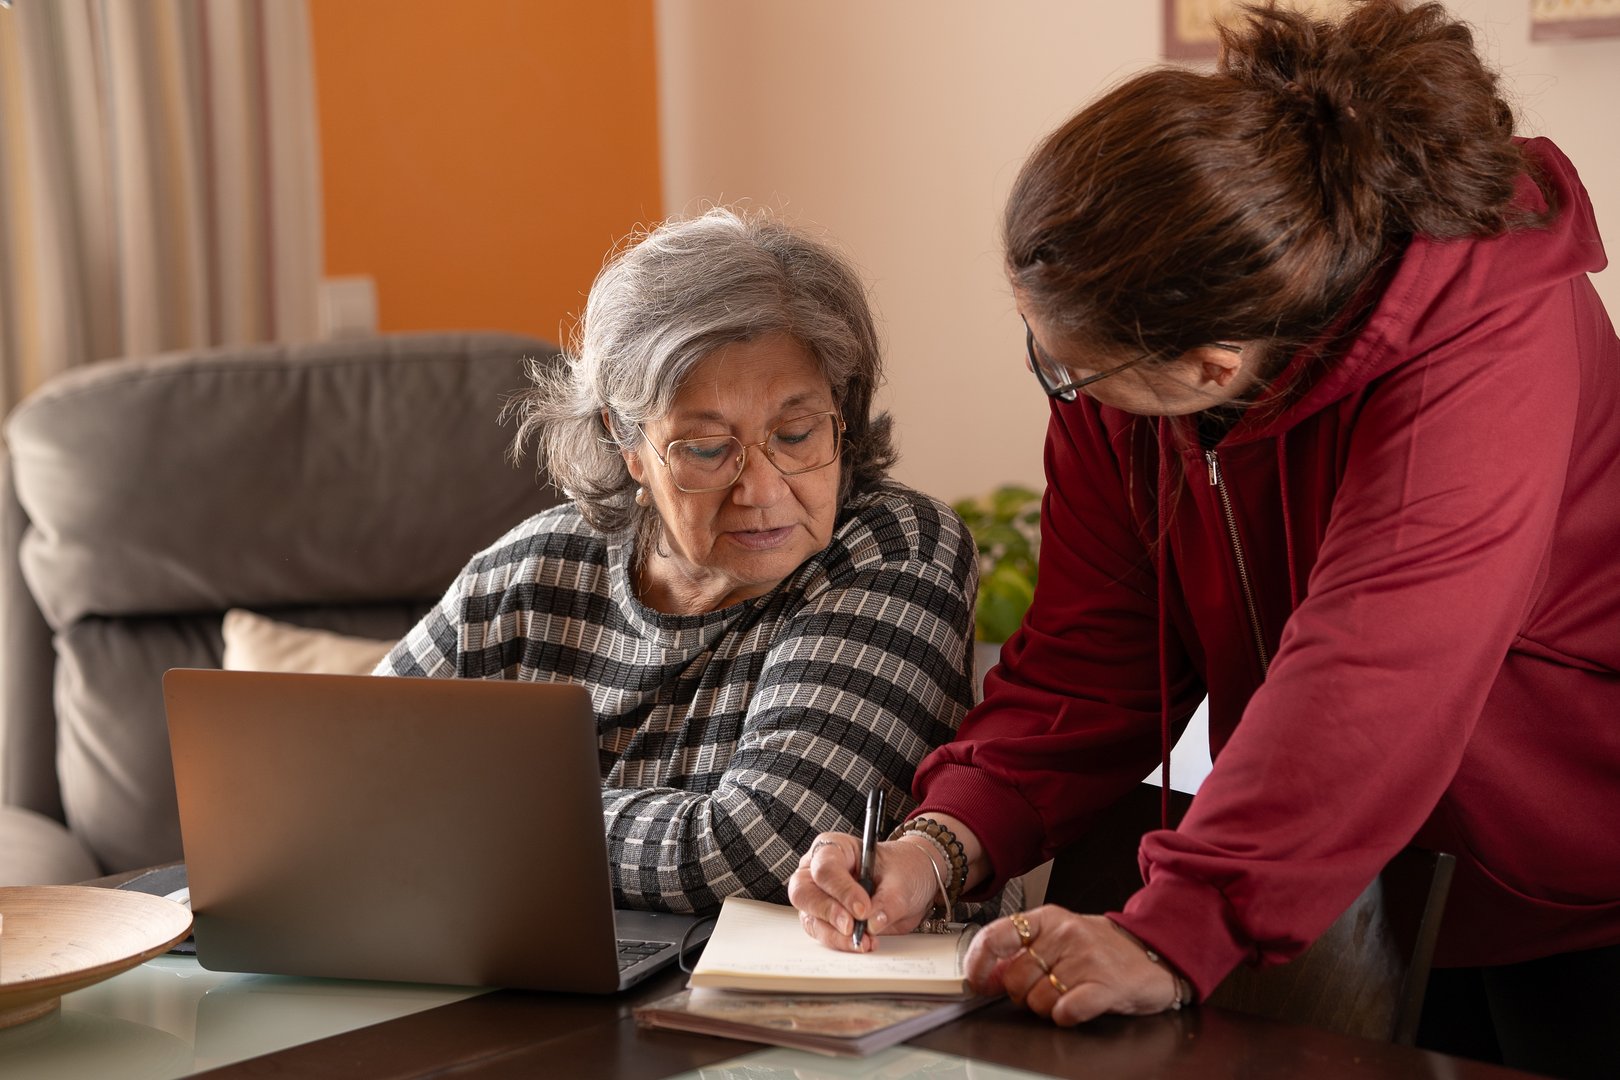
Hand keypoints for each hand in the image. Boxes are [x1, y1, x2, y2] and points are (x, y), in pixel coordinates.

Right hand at [787, 832, 942, 950]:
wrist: (909, 883)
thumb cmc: (900, 869)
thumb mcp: (902, 880)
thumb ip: (889, 901)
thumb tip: (873, 923)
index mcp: (834, 848)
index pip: (825, 868)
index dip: (841, 890)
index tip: (863, 909)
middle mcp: (818, 871)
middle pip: (803, 892)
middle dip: (828, 912)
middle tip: (852, 928)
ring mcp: (818, 896)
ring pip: (810, 918)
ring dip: (835, 934)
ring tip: (864, 941)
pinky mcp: (824, 919)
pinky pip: (823, 934)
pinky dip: (841, 942)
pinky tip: (862, 943)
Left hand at [965, 905, 1188, 1024]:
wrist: (1155, 954)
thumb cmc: (1103, 949)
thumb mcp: (1060, 938)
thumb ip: (1024, 950)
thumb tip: (989, 974)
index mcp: (1048, 918)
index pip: (997, 935)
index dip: (978, 963)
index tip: (976, 981)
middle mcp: (1066, 934)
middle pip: (1016, 978)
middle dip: (1022, 995)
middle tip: (1042, 992)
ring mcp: (1086, 958)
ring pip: (1038, 1000)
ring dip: (1046, 1008)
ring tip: (1066, 996)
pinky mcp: (1106, 985)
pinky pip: (1066, 1011)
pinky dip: (1065, 1016)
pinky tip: (1075, 1008)